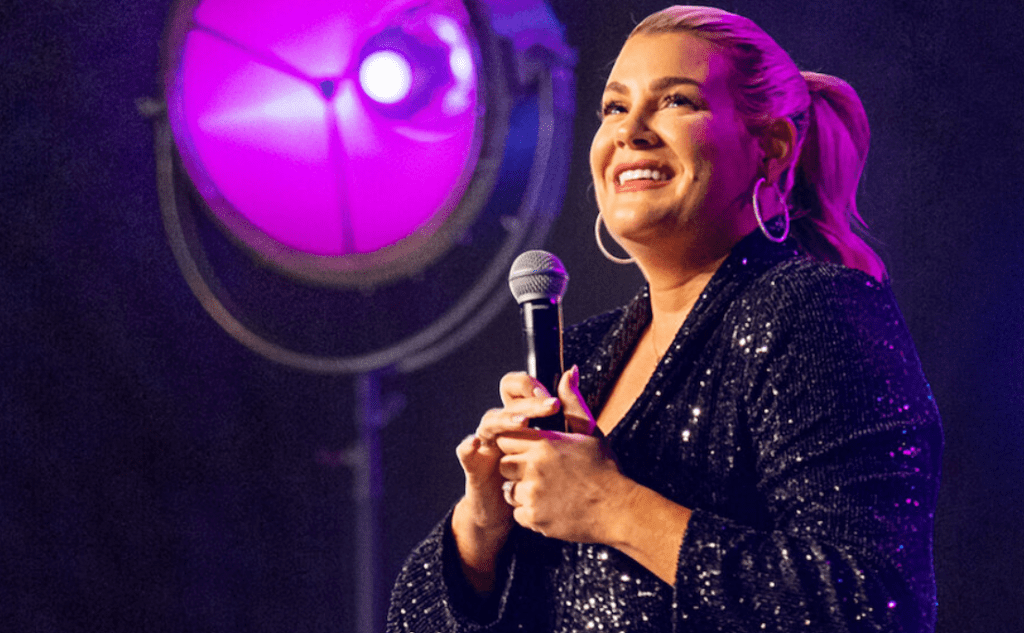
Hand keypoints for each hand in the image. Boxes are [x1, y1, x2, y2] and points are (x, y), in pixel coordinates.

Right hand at [451, 370, 563, 591]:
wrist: (520, 511)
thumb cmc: (542, 472)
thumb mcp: (560, 441)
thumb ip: (568, 407)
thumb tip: (572, 370)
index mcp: (520, 415)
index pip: (518, 387)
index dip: (532, 387)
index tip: (555, 401)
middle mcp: (501, 425)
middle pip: (508, 403)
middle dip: (528, 403)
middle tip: (550, 406)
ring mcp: (486, 444)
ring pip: (489, 423)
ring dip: (504, 420)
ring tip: (523, 423)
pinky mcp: (474, 466)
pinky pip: (466, 453)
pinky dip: (468, 446)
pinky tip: (476, 443)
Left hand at [495, 366, 633, 543]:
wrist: (618, 509)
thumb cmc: (604, 468)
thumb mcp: (589, 430)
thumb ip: (571, 402)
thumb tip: (569, 372)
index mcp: (545, 443)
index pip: (507, 438)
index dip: (517, 444)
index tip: (531, 451)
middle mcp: (534, 467)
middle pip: (504, 464)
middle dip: (517, 468)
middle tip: (542, 473)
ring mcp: (533, 494)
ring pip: (508, 490)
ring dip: (522, 491)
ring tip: (550, 490)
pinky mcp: (534, 518)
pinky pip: (518, 513)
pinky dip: (530, 513)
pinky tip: (553, 507)